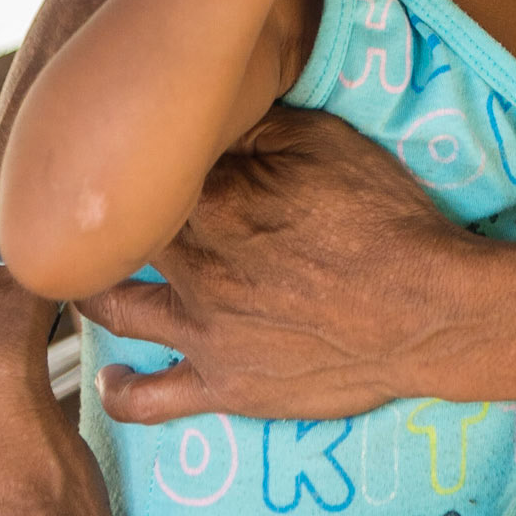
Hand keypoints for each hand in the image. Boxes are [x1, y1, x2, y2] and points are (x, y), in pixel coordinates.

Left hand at [80, 106, 467, 424]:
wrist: (423, 306)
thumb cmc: (382, 217)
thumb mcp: (326, 141)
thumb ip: (258, 127)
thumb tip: (211, 116)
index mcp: (215, 202)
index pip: (151, 174)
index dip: (148, 159)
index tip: (150, 148)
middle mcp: (195, 268)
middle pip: (125, 237)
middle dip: (116, 217)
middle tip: (109, 205)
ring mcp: (204, 332)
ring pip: (118, 308)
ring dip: (97, 290)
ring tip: (91, 276)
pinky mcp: (224, 386)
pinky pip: (151, 399)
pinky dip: (121, 390)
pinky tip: (112, 378)